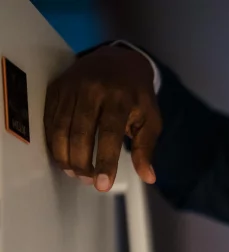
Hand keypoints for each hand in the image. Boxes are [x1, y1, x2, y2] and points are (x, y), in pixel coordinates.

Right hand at [44, 45, 161, 190]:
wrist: (118, 59)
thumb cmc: (137, 95)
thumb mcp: (150, 119)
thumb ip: (146, 148)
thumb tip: (149, 177)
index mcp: (120, 98)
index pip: (109, 134)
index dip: (105, 162)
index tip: (103, 185)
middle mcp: (93, 90)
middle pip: (80, 133)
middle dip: (81, 163)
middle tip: (87, 181)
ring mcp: (72, 87)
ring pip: (60, 127)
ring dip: (64, 156)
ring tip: (74, 173)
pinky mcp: (57, 87)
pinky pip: (49, 118)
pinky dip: (53, 141)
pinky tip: (62, 156)